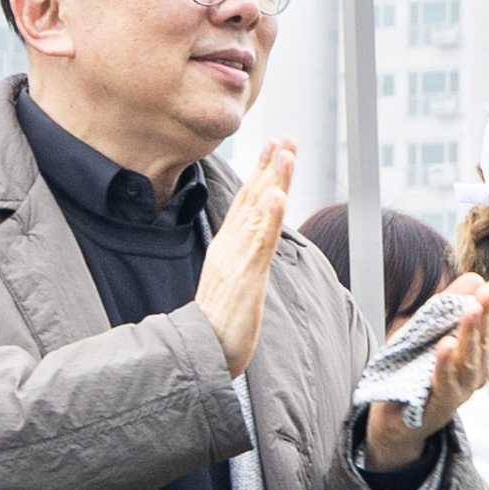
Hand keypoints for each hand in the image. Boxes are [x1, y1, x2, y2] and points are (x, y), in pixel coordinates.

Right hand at [196, 140, 297, 376]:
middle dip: (270, 166)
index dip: (262, 174)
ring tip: (285, 152)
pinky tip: (278, 196)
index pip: (247, 203)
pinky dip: (269, 217)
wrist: (203, 351)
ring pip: (258, 212)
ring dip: (273, 180)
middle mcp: (231, 246)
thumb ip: (241, 261)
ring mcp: (237, 259)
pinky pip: (260, 242)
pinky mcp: (245, 276)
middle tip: (284, 138)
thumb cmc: (219, 323)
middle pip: (253, 199)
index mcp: (229, 247)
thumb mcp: (232, 284)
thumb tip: (250, 247)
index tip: (275, 147)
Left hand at [367, 271, 488, 468]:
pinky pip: (444, 384)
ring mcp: (459, 391)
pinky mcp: (438, 407)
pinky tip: (446, 346)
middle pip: (482, 339)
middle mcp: (473, 373)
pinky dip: (445, 364)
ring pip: (468, 360)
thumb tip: (476, 277)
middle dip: (487, 312)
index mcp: (474, 353)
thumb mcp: (429, 332)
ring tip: (471, 309)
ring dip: (469, 334)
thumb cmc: (416, 374)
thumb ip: (450, 304)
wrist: (395, 420)